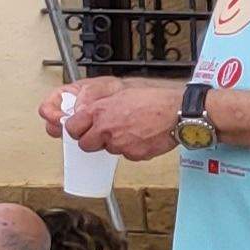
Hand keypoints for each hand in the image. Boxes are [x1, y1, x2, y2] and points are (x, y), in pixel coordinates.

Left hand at [51, 77, 181, 158]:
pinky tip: (143, 137)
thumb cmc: (153, 100)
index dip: (77, 129)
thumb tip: (87, 115)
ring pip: (108, 149)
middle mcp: (106, 129)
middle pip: (85, 145)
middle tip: (105, 133)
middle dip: (93, 140)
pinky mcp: (133, 154)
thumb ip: (100, 106)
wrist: (177, 112)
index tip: (82, 129)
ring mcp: (119, 144)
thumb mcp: (121, 94)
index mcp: (99, 111)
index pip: (72, 128)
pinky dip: (132, 149)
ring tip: (132, 130)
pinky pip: (127, 155)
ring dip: (115, 143)